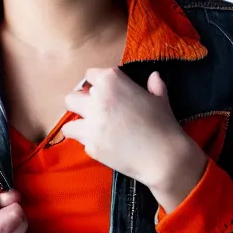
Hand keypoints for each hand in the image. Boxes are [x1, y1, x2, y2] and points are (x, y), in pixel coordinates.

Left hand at [61, 68, 206, 211]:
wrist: (164, 156)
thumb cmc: (163, 124)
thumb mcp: (159, 98)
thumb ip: (153, 85)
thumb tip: (154, 76)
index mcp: (112, 81)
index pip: (90, 75)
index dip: (96, 84)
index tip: (102, 92)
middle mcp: (97, 99)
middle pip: (72, 97)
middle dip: (80, 104)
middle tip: (94, 112)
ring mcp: (91, 123)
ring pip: (68, 123)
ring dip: (79, 125)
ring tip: (92, 130)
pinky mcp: (90, 145)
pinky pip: (81, 142)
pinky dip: (89, 143)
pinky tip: (103, 144)